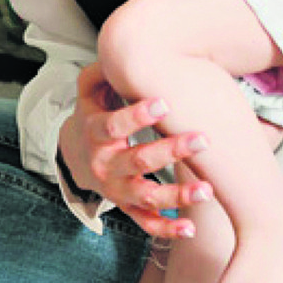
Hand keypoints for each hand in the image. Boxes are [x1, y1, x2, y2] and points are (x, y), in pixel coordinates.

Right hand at [59, 63, 211, 237]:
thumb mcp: (89, 90)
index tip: (164, 102)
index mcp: (95, 133)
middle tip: (202, 139)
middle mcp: (105, 165)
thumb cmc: (94, 115)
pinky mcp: (127, 208)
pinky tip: (190, 227)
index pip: (114, 125)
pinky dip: (167, 229)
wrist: (75, 155)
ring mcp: (116, 191)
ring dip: (178, 196)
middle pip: (138, 161)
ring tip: (208, 190)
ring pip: (147, 197)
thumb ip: (102, 71)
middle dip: (171, 151)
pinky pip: (146, 224)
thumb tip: (117, 54)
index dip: (137, 115)